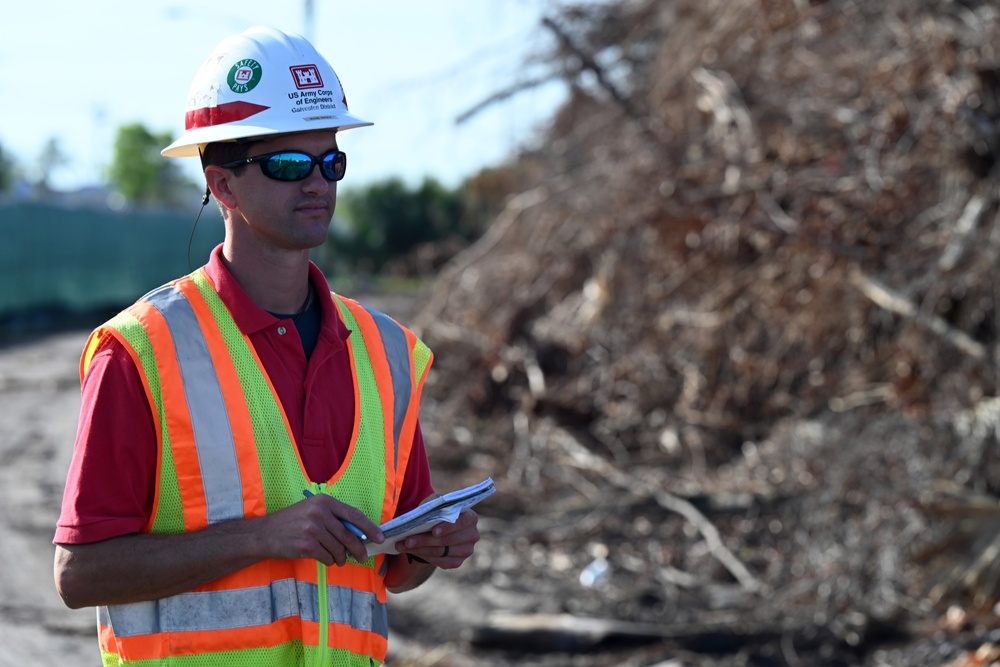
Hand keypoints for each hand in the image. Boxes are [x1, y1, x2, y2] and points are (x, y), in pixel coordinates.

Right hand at [256, 494, 383, 566]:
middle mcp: (320, 513)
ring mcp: (313, 529)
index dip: (370, 527)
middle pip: (349, 535)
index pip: (354, 515)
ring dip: (341, 558)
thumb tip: (359, 534)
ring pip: (339, 548)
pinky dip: (330, 561)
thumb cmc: (292, 523)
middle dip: (358, 549)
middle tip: (362, 557)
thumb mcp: (312, 511)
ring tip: (338, 559)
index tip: (379, 537)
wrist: (265, 534)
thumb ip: (334, 518)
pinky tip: (325, 559)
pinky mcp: (307, 545)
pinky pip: (328, 557)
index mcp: (324, 501)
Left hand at [395, 508, 479, 568]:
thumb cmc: (437, 512)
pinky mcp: (458, 562)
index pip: (462, 523)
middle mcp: (472, 535)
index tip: (433, 531)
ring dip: (420, 549)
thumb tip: (427, 510)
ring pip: (441, 552)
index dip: (448, 527)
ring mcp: (466, 550)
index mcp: (471, 518)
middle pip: (447, 540)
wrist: (437, 529)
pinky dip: (424, 557)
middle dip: (425, 540)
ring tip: (403, 546)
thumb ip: (435, 502)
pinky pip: (440, 562)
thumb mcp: (436, 503)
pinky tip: (412, 552)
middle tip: (407, 540)